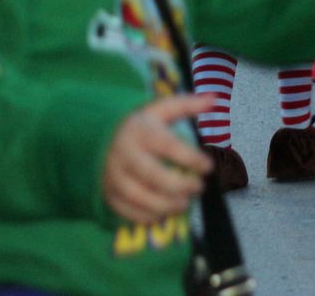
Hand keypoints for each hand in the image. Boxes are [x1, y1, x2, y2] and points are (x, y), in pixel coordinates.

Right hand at [103, 95, 214, 225]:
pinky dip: (145, 216)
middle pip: (153, 175)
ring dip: (165, 205)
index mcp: (141, 132)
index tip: (209, 166)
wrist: (98, 136)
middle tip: (199, 188)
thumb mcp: (162, 109)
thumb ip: (188, 104)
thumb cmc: (141, 125)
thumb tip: (215, 98)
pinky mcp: (107, 192)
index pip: (169, 146)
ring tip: (184, 204)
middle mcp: (125, 154)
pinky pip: (124, 210)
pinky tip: (163, 215)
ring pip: (138, 196)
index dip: (191, 158)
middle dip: (180, 185)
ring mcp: (113, 175)